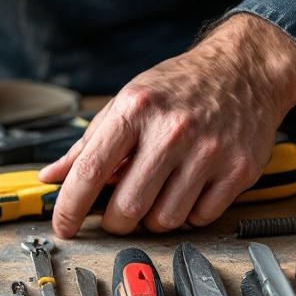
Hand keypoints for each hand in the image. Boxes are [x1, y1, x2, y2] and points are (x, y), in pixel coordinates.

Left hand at [40, 13, 295, 236]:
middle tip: (117, 213)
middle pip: (128, 207)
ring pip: (165, 219)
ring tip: (157, 194)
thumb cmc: (180, 86)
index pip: (90, 171)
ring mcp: (208, 151)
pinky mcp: (238, 169)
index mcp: (135, 111)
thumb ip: (87, 144)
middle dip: (115, 221)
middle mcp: (172, 130)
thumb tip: (51, 176)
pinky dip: (188, 215)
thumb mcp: (126, 102)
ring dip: (153, 219)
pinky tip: (187, 191)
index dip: (70, 206)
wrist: (244, 69)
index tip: (63, 226)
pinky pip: (201, 217)